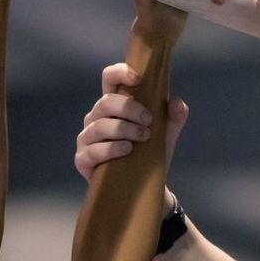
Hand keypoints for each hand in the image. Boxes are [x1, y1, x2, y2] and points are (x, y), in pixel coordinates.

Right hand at [75, 62, 187, 182]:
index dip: (120, 73)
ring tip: (143, 137)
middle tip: (149, 121)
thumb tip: (176, 103)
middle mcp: (96, 117)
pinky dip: (111, 149)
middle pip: (106, 102)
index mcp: (113, 105)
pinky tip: (127, 150)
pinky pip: (93, 151)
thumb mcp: (166, 133)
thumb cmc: (150, 153)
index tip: (138, 78)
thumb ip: (174, 117)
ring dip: (124, 129)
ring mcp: (87, 138)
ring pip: (100, 126)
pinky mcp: (83, 159)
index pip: (109, 79)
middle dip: (130, 109)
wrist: (144, 187)